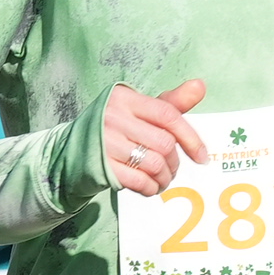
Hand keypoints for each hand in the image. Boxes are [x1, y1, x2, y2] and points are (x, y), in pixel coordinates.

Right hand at [100, 80, 210, 196]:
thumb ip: (171, 102)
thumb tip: (200, 86)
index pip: (168, 115)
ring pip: (154, 164)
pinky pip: (139, 181)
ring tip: (162, 179)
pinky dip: (150, 188)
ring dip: (164, 177)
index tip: (202, 157)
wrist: (71, 151)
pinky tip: (150, 186)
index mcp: (126, 98)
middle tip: (173, 169)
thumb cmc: (115, 128)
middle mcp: (113, 117)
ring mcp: (105, 142)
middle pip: (164, 143)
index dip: (191, 138)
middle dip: (175, 162)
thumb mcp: (139, 110)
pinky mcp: (101, 166)